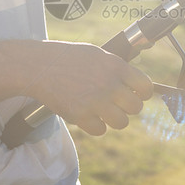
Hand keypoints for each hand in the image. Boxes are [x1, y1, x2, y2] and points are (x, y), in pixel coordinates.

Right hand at [28, 41, 152, 135]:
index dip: (143, 93)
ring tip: (103, 111)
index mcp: (115, 66)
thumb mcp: (96, 54)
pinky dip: (96, 126)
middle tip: (117, 104)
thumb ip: (117, 68)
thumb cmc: (67, 58)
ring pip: (122, 122)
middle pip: (136, 107)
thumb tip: (136, 84)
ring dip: (114, 119)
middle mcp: (108, 84)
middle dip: (128, 107)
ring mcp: (95, 101)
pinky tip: (88, 115)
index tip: (136, 94)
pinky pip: (101, 130)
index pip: (145, 86)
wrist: (39, 67)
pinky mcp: (80, 116)